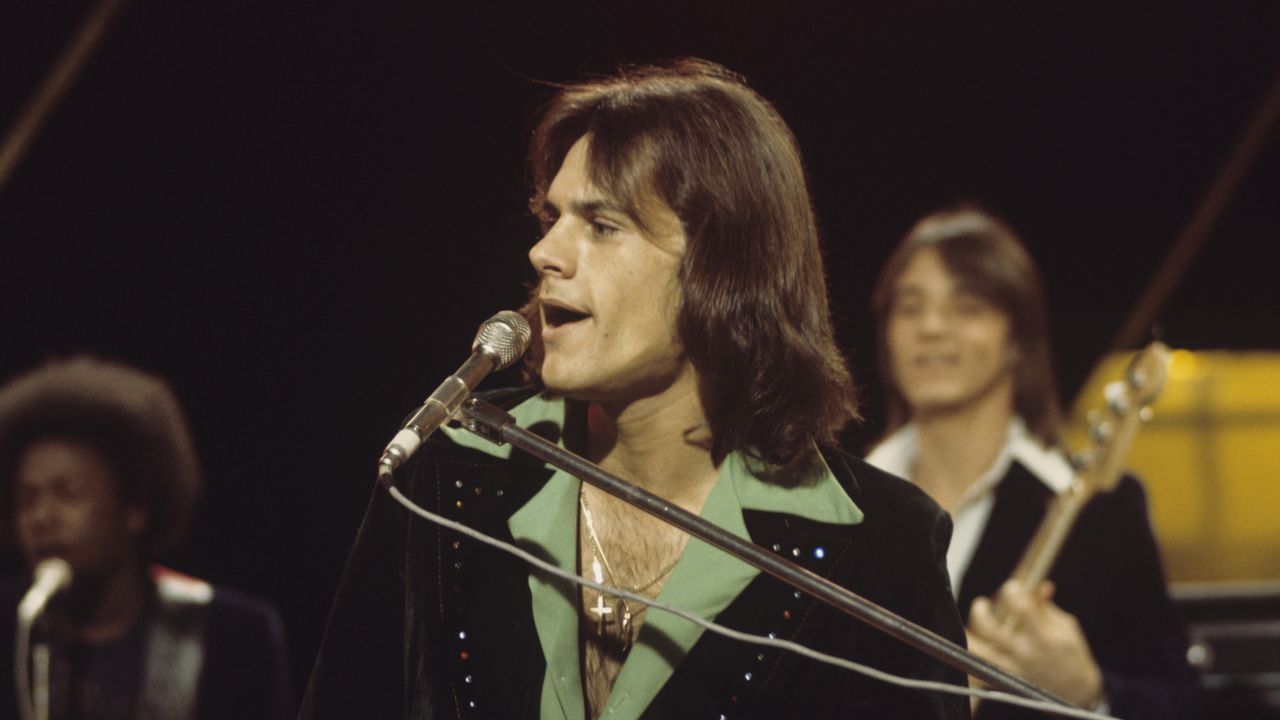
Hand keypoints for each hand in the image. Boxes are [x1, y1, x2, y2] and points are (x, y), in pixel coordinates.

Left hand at [966, 580, 1103, 707]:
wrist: (1075, 692)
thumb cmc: (1071, 655)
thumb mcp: (1066, 628)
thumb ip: (1047, 607)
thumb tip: (1038, 585)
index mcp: (1044, 639)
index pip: (1021, 609)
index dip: (1012, 592)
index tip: (1011, 587)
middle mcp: (1025, 654)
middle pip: (990, 629)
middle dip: (981, 611)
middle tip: (982, 603)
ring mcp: (1013, 669)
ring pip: (979, 652)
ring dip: (970, 635)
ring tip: (972, 624)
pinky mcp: (1007, 680)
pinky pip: (979, 671)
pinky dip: (971, 657)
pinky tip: (972, 644)